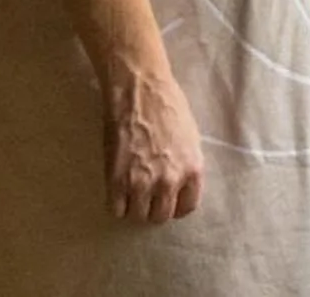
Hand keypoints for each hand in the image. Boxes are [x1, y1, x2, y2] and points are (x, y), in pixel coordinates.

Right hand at [103, 68, 204, 224]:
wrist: (140, 92)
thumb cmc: (169, 106)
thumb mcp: (190, 138)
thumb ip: (186, 164)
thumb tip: (180, 182)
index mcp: (193, 170)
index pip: (187, 207)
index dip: (176, 206)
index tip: (168, 201)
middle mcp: (170, 182)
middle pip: (161, 216)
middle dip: (154, 208)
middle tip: (147, 197)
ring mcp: (142, 184)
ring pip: (138, 216)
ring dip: (135, 207)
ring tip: (131, 193)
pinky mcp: (116, 181)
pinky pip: (116, 210)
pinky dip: (116, 204)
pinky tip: (117, 190)